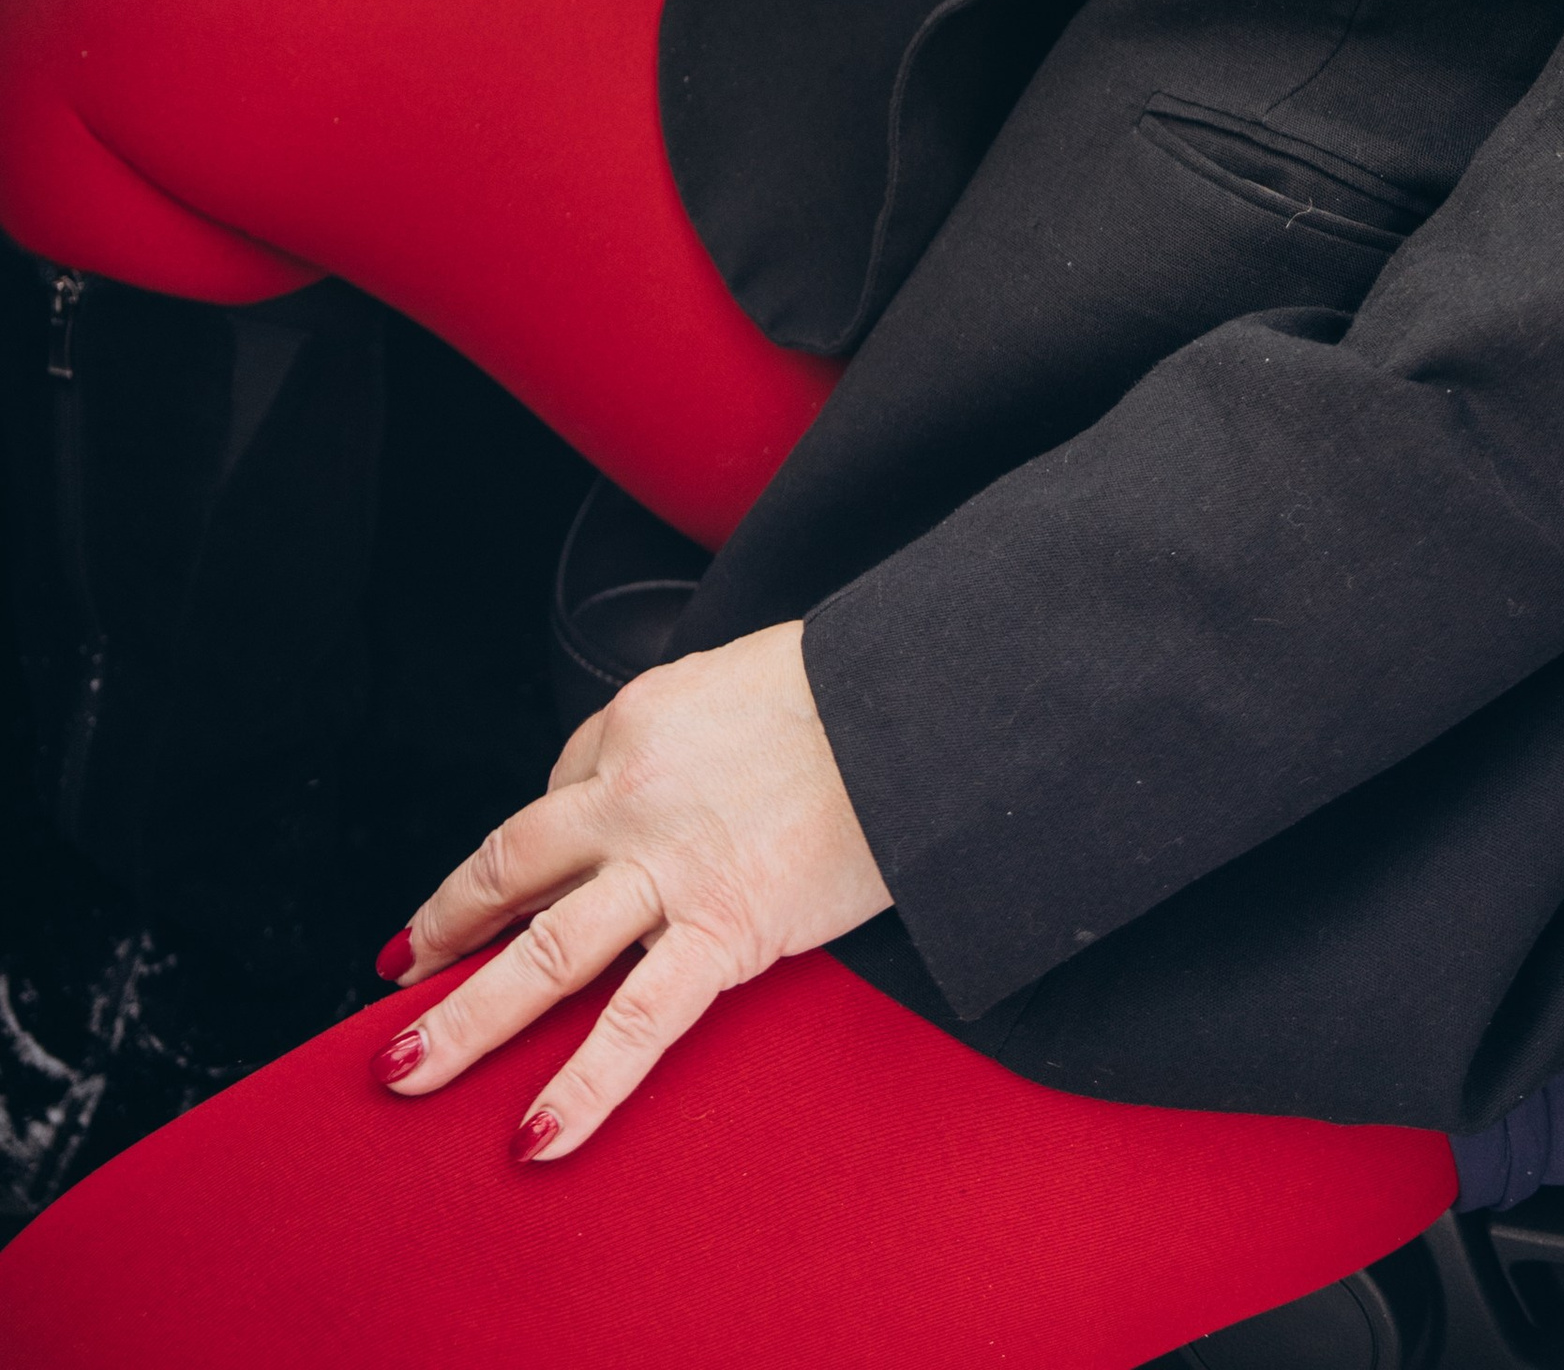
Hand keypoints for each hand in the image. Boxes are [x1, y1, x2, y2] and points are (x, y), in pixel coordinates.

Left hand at [374, 620, 890, 1158]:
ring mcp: (667, 868)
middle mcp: (627, 796)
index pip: (557, 796)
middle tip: (400, 977)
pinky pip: (637, 1023)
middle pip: (507, 872)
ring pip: (542, 954)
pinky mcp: (722, 930)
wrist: (911, 705)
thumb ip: (668, 734)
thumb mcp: (725, 680)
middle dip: (444, 933)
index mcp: (632, 724)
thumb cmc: (839, 688)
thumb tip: (626, 790)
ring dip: (465, 1020)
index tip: (496, 897)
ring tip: (405, 1071)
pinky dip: (581, 1086)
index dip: (528, 855)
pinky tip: (535, 1135)